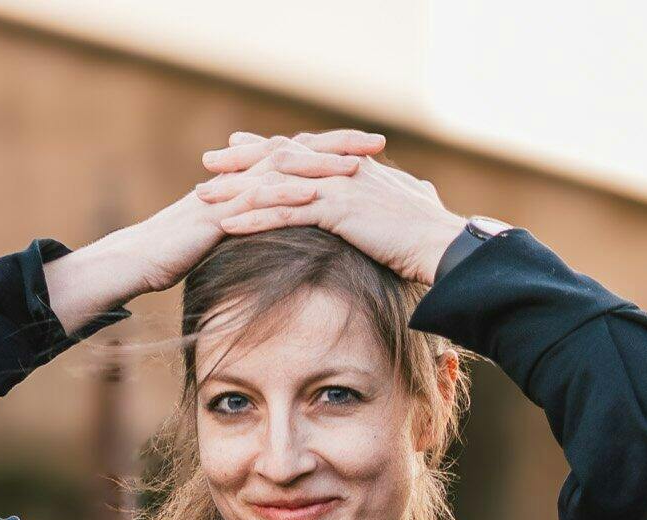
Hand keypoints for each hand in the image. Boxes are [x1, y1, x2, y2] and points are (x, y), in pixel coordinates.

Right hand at [129, 128, 392, 292]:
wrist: (136, 261)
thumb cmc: (176, 256)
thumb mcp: (223, 241)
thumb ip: (252, 231)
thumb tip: (281, 239)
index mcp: (245, 182)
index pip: (295, 157)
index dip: (333, 151)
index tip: (371, 153)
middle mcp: (240, 178)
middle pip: (296, 151)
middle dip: (339, 146)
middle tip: (378, 142)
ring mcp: (228, 192)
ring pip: (281, 168)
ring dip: (321, 164)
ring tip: (357, 165)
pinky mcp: (215, 212)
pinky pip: (256, 198)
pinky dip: (286, 193)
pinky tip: (314, 192)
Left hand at [194, 132, 466, 281]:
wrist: (443, 245)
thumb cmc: (429, 235)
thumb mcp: (409, 207)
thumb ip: (393, 198)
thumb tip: (398, 200)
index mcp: (353, 167)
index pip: (304, 152)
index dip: (271, 148)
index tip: (242, 147)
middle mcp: (341, 169)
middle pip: (281, 159)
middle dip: (242, 160)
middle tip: (209, 162)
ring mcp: (338, 187)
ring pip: (276, 183)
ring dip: (236, 189)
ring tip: (203, 195)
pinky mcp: (337, 211)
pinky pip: (285, 213)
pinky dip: (254, 218)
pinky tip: (227, 224)